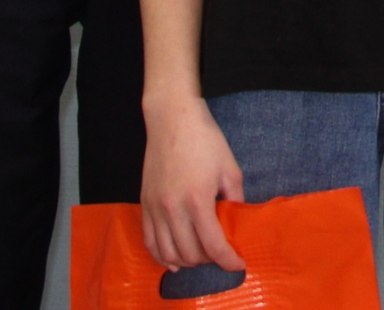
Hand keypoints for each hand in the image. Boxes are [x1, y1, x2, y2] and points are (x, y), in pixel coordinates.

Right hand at [139, 94, 245, 271]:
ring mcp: (155, 208)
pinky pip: (149, 241)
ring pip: (168, 253)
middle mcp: (173, 209)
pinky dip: (161, 255)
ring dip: (186, 261)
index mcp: (198, 200)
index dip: (228, 260)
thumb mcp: (230, 168)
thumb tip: (237, 222)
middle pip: (190, 253)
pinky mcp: (144, 204)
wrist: (172, 119)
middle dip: (209, 261)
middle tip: (221, 255)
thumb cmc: (204, 139)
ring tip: (200, 257)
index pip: (213, 245)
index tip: (238, 264)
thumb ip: (235, 199)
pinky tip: (173, 259)